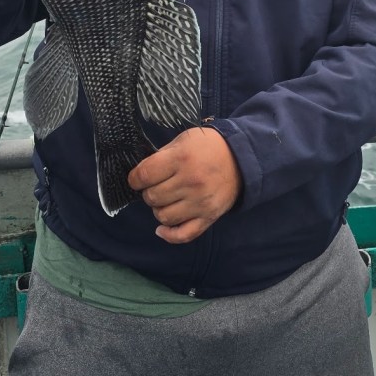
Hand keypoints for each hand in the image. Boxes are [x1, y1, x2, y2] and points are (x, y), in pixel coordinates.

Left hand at [128, 128, 242, 243]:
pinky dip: (169, 235)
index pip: (144, 176)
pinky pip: (183, 235)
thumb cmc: (207, 146)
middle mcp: (191, 182)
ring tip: (165, 199)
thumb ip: (161, 156)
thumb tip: (140, 175)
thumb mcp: (183, 140)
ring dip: (159, 209)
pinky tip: (162, 229)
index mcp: (181, 159)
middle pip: (151, 197)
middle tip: (157, 185)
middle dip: (148, 192)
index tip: (137, 178)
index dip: (135, 178)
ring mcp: (200, 202)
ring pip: (163, 217)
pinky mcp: (209, 217)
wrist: (241, 157)